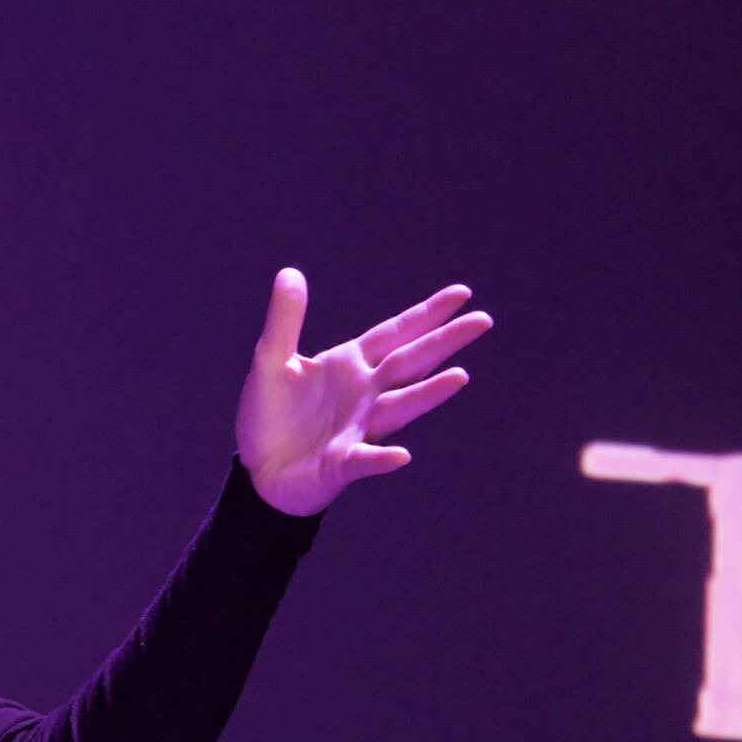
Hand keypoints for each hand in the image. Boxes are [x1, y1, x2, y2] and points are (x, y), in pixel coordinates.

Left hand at [235, 268, 491, 516]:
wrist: (257, 471)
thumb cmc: (271, 416)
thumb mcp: (270, 360)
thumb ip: (284, 320)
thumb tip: (290, 271)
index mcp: (350, 365)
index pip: (396, 334)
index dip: (426, 314)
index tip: (462, 293)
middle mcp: (365, 394)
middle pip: (410, 363)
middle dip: (444, 342)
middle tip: (483, 321)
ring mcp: (358, 429)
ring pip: (399, 408)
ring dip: (427, 394)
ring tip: (459, 377)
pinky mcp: (341, 465)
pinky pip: (364, 461)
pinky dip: (382, 459)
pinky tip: (401, 455)